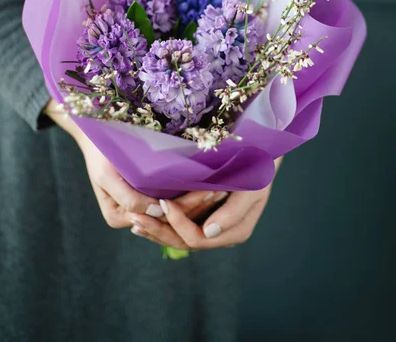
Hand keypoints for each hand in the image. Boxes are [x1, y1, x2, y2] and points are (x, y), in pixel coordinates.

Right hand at [43, 99, 222, 228]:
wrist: (94, 131)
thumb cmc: (100, 150)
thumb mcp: (107, 175)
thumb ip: (129, 198)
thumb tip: (157, 212)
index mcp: (118, 216)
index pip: (159, 219)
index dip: (186, 209)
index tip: (209, 192)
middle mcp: (131, 217)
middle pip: (169, 218)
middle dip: (197, 206)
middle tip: (221, 189)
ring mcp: (141, 206)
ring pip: (174, 212)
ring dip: (198, 203)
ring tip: (221, 188)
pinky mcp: (148, 194)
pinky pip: (172, 201)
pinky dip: (190, 195)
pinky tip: (209, 184)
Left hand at [128, 158, 282, 249]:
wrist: (262, 153)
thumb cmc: (257, 167)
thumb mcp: (250, 188)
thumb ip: (232, 213)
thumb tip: (208, 234)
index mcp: (235, 232)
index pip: (197, 238)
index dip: (178, 224)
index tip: (164, 203)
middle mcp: (222, 234)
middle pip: (184, 242)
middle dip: (158, 231)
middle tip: (135, 218)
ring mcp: (212, 227)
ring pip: (179, 238)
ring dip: (156, 230)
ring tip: (134, 221)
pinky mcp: (204, 216)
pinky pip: (179, 227)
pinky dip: (161, 224)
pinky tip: (144, 218)